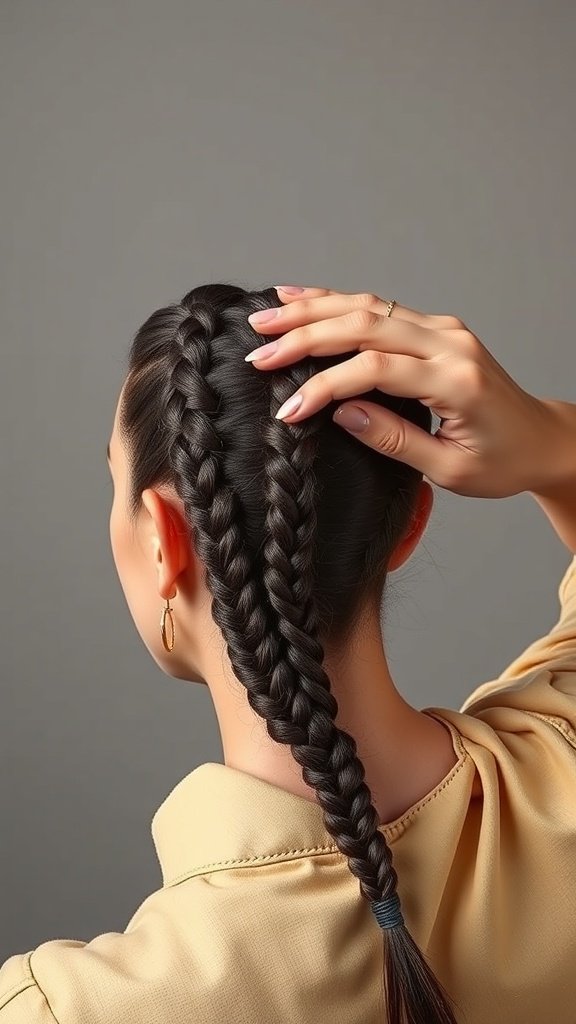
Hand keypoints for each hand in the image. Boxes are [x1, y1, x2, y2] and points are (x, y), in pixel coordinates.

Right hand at [245, 285, 558, 498]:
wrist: (542, 439)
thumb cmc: (502, 462)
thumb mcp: (449, 468)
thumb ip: (394, 439)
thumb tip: (341, 413)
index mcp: (456, 381)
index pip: (375, 371)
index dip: (325, 386)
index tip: (288, 410)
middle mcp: (450, 344)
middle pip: (364, 325)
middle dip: (305, 335)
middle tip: (258, 350)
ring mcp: (444, 329)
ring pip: (368, 307)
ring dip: (313, 310)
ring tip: (266, 316)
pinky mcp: (437, 328)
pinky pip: (380, 308)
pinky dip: (337, 302)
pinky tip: (303, 298)